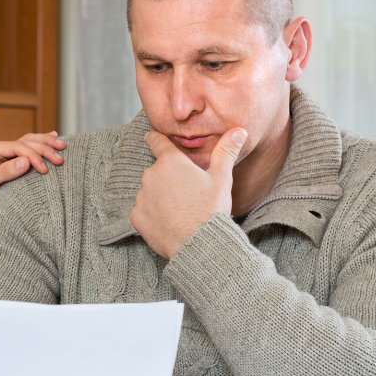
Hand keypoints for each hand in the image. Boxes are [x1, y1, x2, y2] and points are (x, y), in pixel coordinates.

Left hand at [0, 132, 66, 238]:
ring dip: (46, 143)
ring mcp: (5, 152)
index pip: (18, 147)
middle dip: (45, 149)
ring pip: (30, 142)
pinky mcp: (11, 159)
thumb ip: (5, 172)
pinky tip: (53, 137)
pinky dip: (42, 144)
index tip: (45, 170)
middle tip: (60, 159)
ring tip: (62, 145)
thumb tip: (26, 161)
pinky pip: (29, 148)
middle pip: (26, 142)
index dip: (34, 156)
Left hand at [130, 128, 245, 258]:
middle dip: (168, 177)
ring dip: (160, 196)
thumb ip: (226, 151)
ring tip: (180, 210)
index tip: (152, 137)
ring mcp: (141, 197)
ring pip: (150, 191)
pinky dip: (153, 214)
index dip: (155, 138)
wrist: (199, 244)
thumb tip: (238, 130)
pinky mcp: (136, 216)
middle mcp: (150, 175)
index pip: (156, 141)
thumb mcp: (222, 177)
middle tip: (186, 192)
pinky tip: (169, 222)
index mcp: (170, 162)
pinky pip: (144, 211)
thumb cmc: (211, 209)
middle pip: (157, 171)